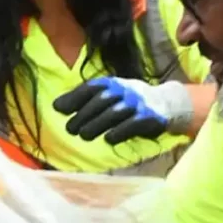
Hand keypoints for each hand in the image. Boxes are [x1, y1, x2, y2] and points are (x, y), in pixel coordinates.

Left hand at [52, 78, 193, 144]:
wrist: (166, 104)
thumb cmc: (129, 101)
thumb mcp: (110, 95)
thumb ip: (85, 100)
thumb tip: (56, 106)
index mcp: (112, 83)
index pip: (90, 88)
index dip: (74, 97)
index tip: (58, 109)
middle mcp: (125, 90)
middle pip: (100, 101)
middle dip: (83, 114)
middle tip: (69, 128)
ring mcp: (138, 103)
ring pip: (114, 113)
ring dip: (97, 124)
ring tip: (83, 135)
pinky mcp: (149, 117)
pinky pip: (131, 124)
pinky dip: (119, 131)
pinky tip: (108, 139)